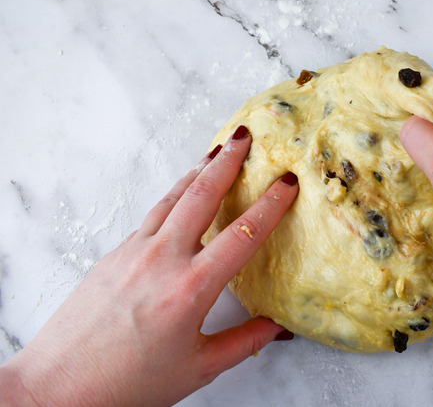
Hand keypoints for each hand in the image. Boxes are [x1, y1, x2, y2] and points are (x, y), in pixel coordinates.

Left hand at [0, 125, 298, 406]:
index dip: (271, 204)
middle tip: (244, 138)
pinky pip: (151, 216)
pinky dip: (172, 197)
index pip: (242, 234)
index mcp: (190, 289)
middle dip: (226, 162)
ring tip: (215, 152)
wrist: (58, 387)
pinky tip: (180, 195)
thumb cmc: (128, 384)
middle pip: (200, 196)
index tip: (287, 182)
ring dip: (196, 172)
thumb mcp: (198, 368)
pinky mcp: (113, 255)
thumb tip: (278, 327)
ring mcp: (133, 252)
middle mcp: (161, 260)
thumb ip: (245, 343)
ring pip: (171, 199)